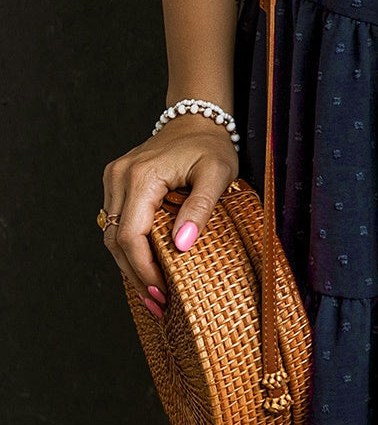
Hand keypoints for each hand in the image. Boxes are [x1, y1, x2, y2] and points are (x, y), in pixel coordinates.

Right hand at [100, 115, 238, 315]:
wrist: (197, 119)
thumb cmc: (211, 145)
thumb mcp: (218, 173)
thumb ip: (200, 208)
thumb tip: (181, 246)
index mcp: (142, 175)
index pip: (131, 235)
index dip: (143, 269)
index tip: (162, 294)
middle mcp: (119, 177)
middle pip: (115, 240)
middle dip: (135, 276)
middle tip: (158, 305)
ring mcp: (114, 179)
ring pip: (111, 234)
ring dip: (130, 266)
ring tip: (152, 294)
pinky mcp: (117, 183)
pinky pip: (116, 222)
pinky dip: (129, 248)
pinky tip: (146, 268)